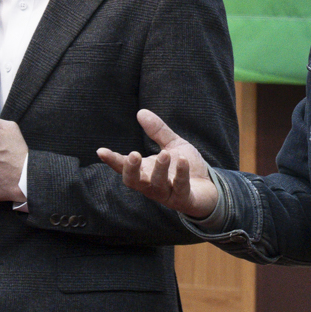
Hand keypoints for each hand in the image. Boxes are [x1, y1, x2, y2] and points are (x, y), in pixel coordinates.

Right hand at [97, 109, 219, 217]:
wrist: (209, 188)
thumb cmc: (186, 167)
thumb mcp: (172, 145)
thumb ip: (157, 131)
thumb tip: (141, 112)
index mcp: (145, 171)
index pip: (124, 168)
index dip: (113, 160)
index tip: (101, 151)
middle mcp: (151, 184)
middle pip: (133, 181)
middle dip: (131, 169)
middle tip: (133, 155)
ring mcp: (166, 194)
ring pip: (156, 186)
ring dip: (159, 169)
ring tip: (164, 154)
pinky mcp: (183, 199)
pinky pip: (180, 188)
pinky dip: (181, 174)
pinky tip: (182, 160)